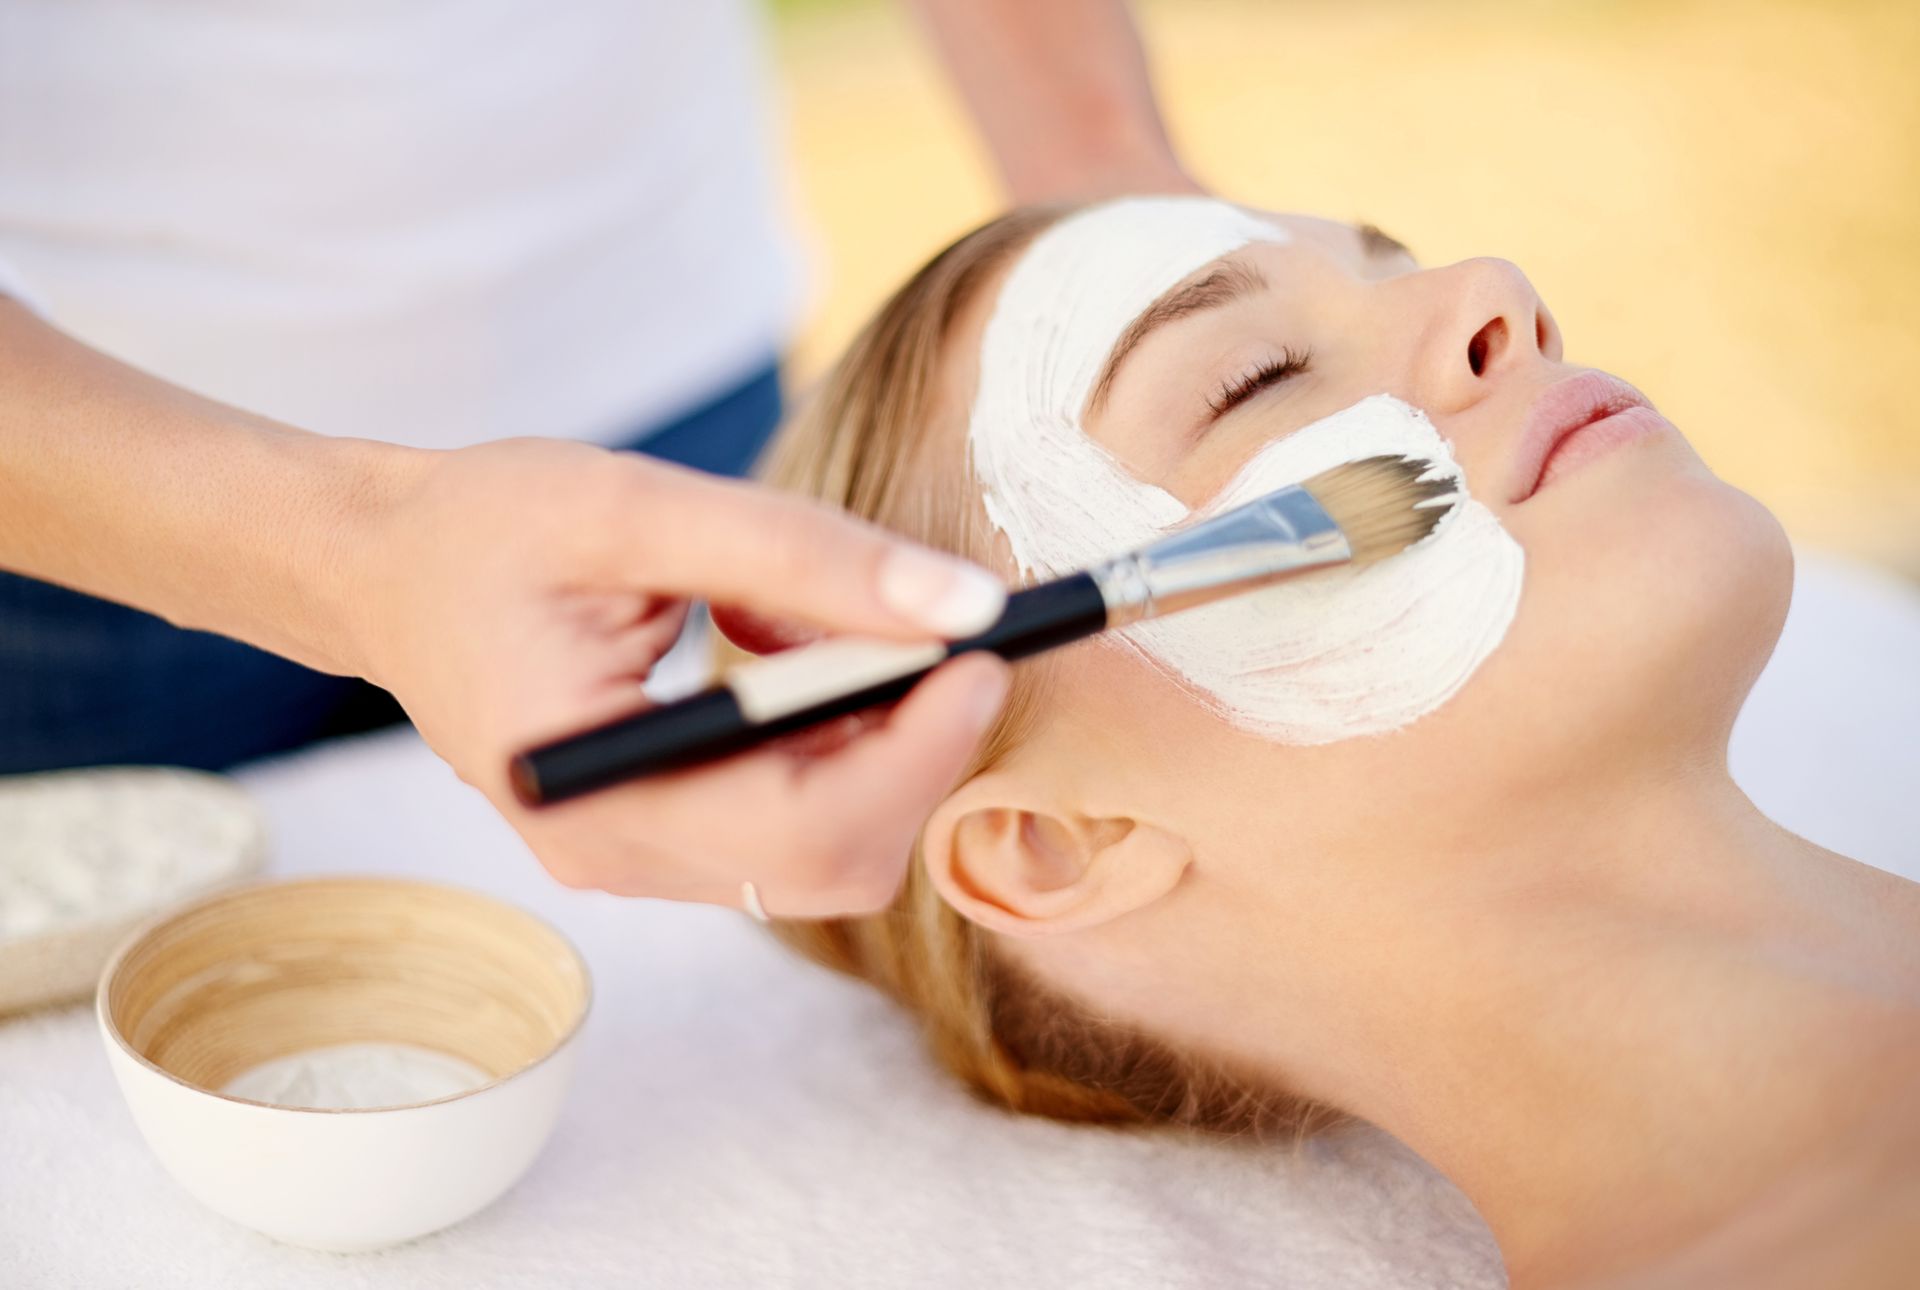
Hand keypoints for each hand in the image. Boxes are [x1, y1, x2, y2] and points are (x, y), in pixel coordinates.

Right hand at [342, 438, 1009, 917]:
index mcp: (595, 797)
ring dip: (879, 740)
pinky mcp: (663, 833)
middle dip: (917, 748)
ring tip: (835, 623)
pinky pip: (794, 815)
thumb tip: (962, 604)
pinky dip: (835, 740)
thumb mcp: (638, 507)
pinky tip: (793, 652)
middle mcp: (619, 857)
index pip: (808, 828)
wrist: (382, 568)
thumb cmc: (484, 528)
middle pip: (837, 856)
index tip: (988, 649)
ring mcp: (639, 858)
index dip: (922, 749)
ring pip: (830, 843)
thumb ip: (799, 555)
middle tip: (949, 633)